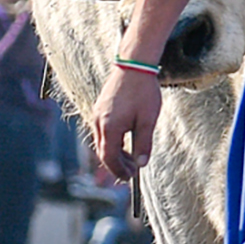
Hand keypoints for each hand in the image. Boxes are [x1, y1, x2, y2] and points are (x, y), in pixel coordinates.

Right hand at [89, 63, 161, 181]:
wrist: (134, 65)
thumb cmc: (143, 92)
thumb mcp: (148, 120)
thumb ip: (144, 144)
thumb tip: (141, 164)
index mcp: (109, 127)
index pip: (109, 158)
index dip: (119, 170)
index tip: (130, 178)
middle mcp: (98, 122)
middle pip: (103, 151)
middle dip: (116, 164)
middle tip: (132, 172)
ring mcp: (97, 114)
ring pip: (102, 141)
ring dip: (115, 152)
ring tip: (131, 157)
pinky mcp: (100, 107)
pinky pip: (102, 130)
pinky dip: (112, 140)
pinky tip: (125, 140)